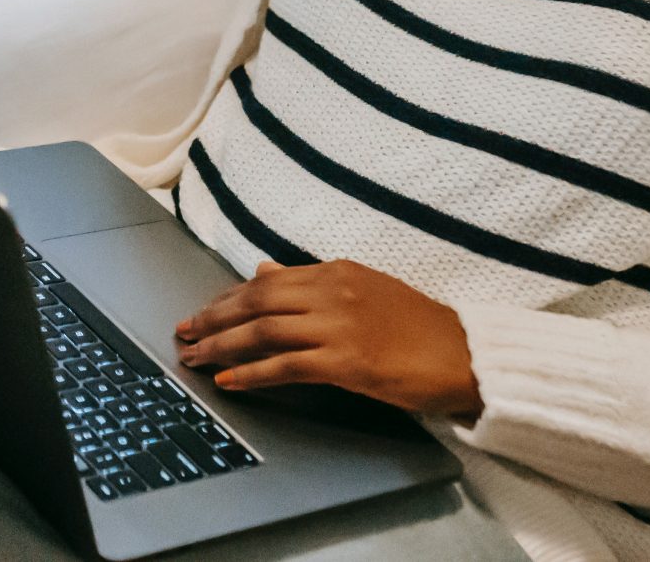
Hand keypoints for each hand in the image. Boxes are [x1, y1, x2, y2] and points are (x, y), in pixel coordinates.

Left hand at [175, 260, 480, 416]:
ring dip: (221, 345)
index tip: (203, 311)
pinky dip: (252, 373)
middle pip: (255, 302)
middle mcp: (332, 292)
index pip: (265, 280)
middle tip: (184, 332)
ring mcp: (338, 326)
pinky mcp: (346, 362)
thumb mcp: (363, 290)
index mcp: (335, 272)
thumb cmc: (418, 327)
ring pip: (263, 331)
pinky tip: (229, 379)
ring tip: (194, 356)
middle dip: (213, 318)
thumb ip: (312, 283)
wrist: (465, 355)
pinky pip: (286, 366)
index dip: (227, 298)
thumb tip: (264, 269)